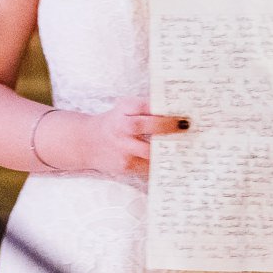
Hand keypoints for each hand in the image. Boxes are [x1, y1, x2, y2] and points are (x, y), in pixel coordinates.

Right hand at [59, 96, 187, 177]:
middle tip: (185, 126)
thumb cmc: (114, 123)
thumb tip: (176, 110)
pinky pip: (147, 167)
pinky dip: (160, 165)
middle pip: (144, 125)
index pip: (142, 105)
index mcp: (123, 109)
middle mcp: (121, 127)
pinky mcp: (124, 165)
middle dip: (166, 126)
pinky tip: (173, 163)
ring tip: (185, 148)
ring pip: (148, 151)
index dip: (160, 107)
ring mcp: (122, 148)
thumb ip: (145, 108)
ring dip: (167, 150)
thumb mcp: (124, 109)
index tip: (179, 110)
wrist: (87, 142)